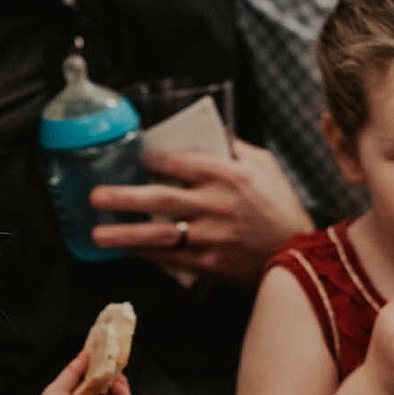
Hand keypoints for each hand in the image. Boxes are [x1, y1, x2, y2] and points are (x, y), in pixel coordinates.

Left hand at [27, 350, 132, 394]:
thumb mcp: (58, 387)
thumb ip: (73, 371)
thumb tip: (85, 353)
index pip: (93, 380)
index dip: (99, 368)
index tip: (102, 354)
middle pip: (108, 387)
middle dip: (111, 373)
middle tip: (112, 359)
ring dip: (119, 381)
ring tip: (114, 372)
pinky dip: (124, 394)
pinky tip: (117, 384)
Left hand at [87, 140, 312, 284]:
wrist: (299, 252)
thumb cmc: (280, 204)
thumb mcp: (264, 165)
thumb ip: (234, 148)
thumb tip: (208, 131)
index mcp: (229, 174)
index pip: (179, 161)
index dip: (150, 159)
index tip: (131, 156)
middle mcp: (217, 204)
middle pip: (161, 198)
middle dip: (124, 198)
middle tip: (94, 197)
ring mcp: (213, 236)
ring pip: (160, 233)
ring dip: (126, 234)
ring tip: (97, 234)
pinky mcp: (211, 263)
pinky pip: (172, 258)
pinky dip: (148, 255)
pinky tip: (128, 251)